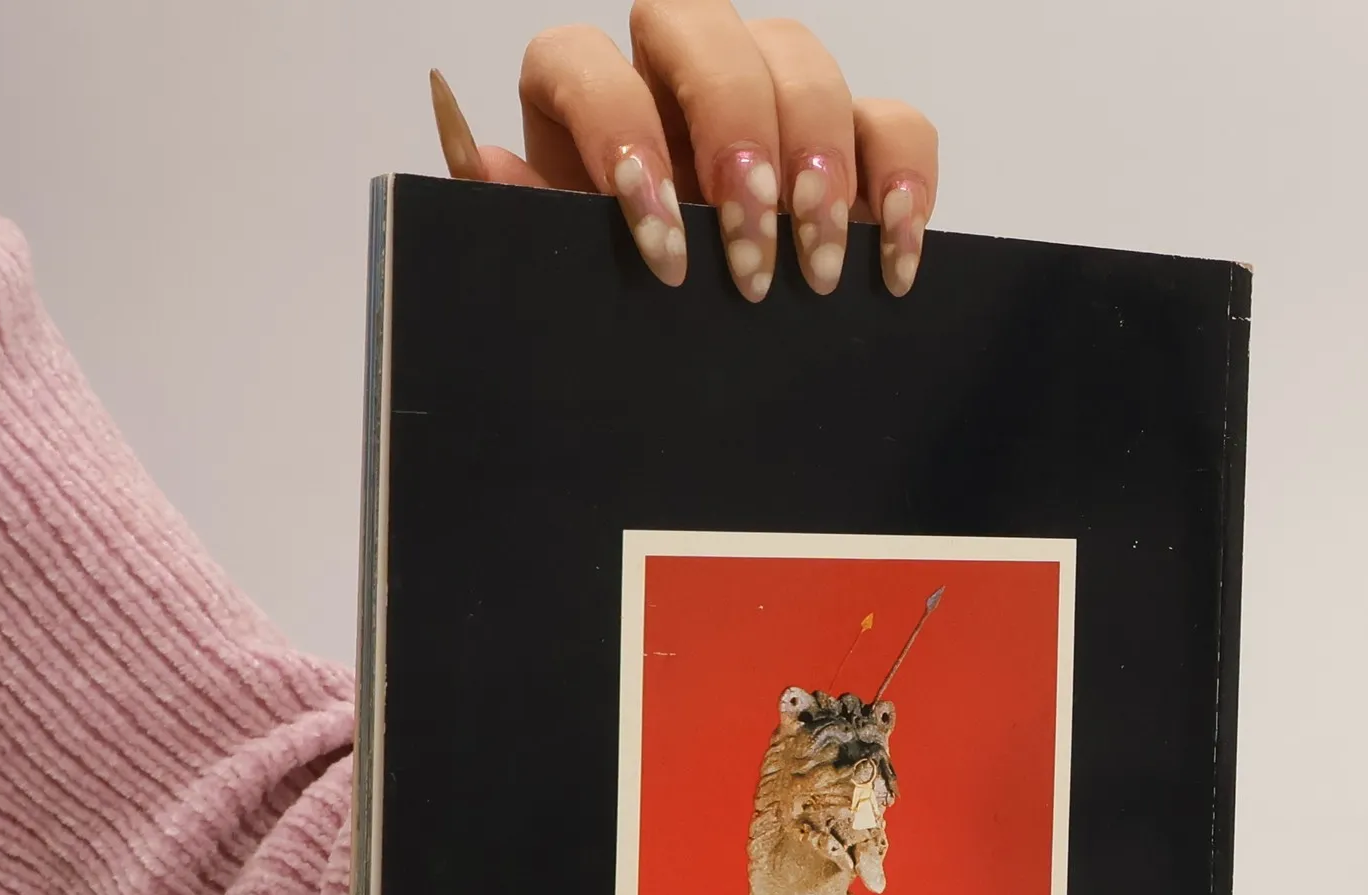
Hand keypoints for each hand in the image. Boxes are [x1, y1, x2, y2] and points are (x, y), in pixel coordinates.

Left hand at [428, 6, 936, 300]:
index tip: (659, 243)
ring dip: (816, 165)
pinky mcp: (853, 145)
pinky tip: (890, 262)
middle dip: (732, 133)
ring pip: (801, 58)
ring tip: (813, 271)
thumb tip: (466, 137)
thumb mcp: (556, 285)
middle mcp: (674, 81)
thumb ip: (507, 215)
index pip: (582, 61)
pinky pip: (893, 121)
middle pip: (700, 25)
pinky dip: (902, 183)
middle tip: (750, 251)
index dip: (618, 133)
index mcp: (585, 106)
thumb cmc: (618, 319)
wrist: (694, 386)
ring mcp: (769, 101)